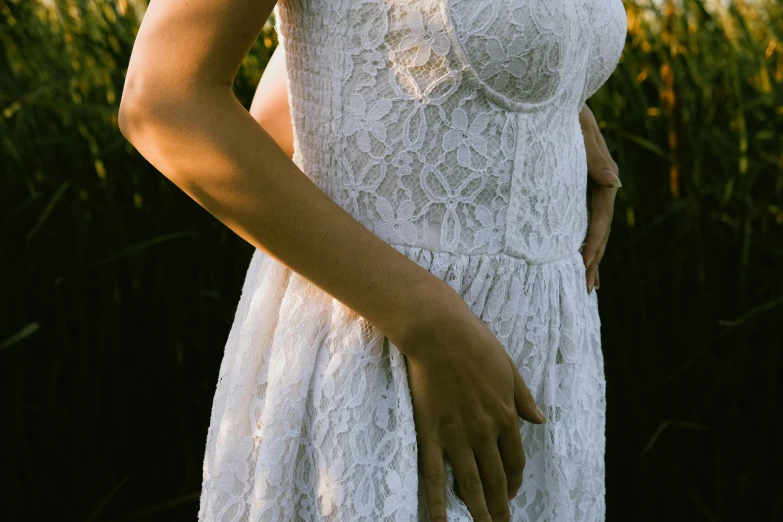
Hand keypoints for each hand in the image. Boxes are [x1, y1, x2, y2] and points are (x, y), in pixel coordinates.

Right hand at [401, 286, 545, 521]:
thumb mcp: (509, 368)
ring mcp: (457, 435)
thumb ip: (523, 398)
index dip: (514, 482)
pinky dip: (438, 502)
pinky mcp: (431, 431)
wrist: (440, 332)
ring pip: (471, 484)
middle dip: (500, 507)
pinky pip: (434, 474)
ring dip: (479, 511)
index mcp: (505, 415)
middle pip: (496, 479)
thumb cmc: (475, 343)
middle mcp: (485, 432)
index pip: (515, 461)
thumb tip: (540, 419)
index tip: (512, 494)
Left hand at [579, 103, 621, 293]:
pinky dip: (576, 239)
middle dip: (592, 260)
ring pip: (588, 227)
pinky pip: (576, 218)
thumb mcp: (578, 127)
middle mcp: (597, 184)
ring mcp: (585, 187)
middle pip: (598, 229)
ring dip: (587, 256)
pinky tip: (573, 257)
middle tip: (586, 290)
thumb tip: (615, 182)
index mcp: (601, 175)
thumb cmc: (560, 107)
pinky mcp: (571, 187)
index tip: (583, 266)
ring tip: (584, 284)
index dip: (593, 243)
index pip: (600, 217)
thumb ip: (594, 155)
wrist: (546, 93)